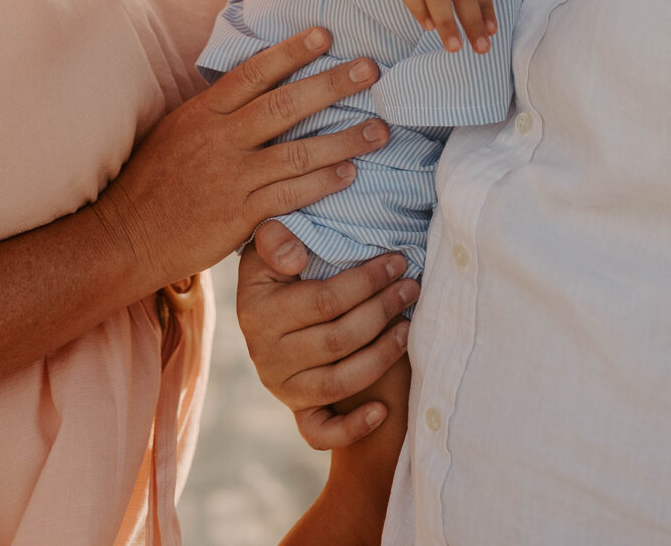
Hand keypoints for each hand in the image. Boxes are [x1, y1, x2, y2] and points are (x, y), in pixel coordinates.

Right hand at [93, 30, 388, 295]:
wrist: (124, 236)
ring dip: (342, 140)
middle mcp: (218, 139)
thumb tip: (260, 83)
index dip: (291, 51)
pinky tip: (349, 174)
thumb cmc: (155, 180)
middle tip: (371, 69)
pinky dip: (321, 184)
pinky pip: (288, 196)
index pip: (253, 72)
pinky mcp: (237, 216)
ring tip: (379, 130)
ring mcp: (229, 178)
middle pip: (284, 105)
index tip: (326, 33)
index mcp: (203, 112)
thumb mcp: (179, 130)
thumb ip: (219, 109)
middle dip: (332, 85)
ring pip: (296, 153)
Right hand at [237, 219, 419, 449]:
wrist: (265, 306)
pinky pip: (320, 433)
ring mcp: (282, 388)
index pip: (324, 301)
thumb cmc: (278, 264)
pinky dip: (352, 428)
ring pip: (338, 382)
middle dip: (382, 310)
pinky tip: (382, 411)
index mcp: (258, 312)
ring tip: (409, 328)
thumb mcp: (268, 240)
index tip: (398, 261)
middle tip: (411, 287)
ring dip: (381, 356)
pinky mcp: (296, 411)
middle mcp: (266, 356)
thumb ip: (276, 238)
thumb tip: (296, 257)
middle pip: (338, 340)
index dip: (366, 282)